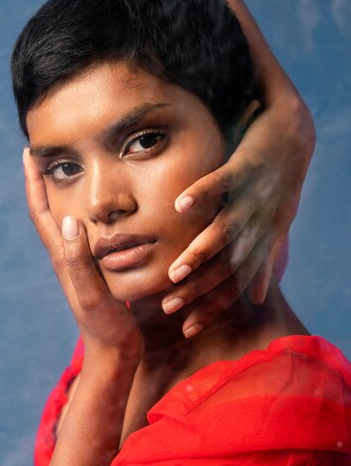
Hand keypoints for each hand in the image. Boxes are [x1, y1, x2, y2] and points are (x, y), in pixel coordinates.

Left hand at [23, 148, 142, 358]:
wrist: (115, 352)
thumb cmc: (106, 326)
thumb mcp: (93, 294)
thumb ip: (79, 262)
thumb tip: (68, 222)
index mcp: (63, 258)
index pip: (41, 213)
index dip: (33, 183)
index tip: (30, 153)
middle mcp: (67, 257)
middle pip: (48, 213)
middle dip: (43, 183)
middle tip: (46, 156)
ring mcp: (80, 265)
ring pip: (65, 222)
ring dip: (61, 196)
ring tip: (68, 174)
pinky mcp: (95, 271)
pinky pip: (85, 235)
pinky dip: (85, 216)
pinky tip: (97, 213)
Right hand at [162, 99, 314, 336]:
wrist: (296, 137)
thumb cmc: (280, 185)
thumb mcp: (276, 228)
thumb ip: (264, 263)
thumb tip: (260, 299)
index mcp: (262, 241)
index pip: (235, 283)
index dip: (214, 307)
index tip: (188, 329)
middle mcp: (259, 225)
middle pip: (227, 266)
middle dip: (200, 289)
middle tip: (169, 308)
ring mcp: (253, 197)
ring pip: (226, 232)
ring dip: (200, 253)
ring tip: (174, 272)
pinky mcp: (247, 167)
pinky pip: (224, 183)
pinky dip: (203, 194)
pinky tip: (179, 206)